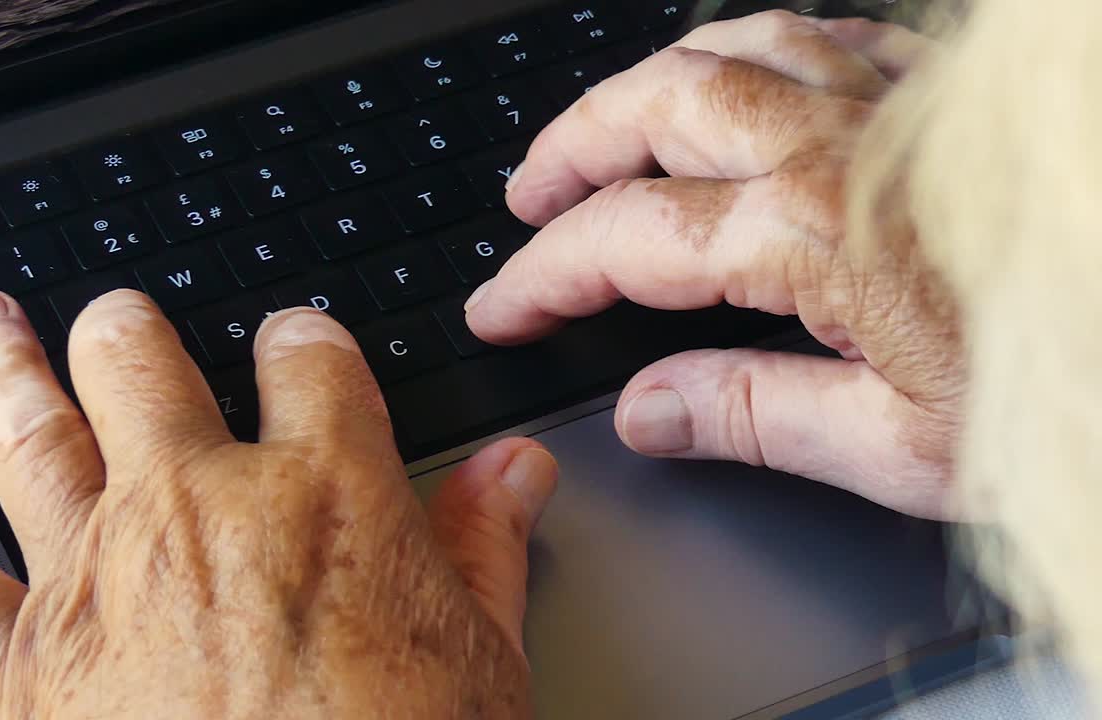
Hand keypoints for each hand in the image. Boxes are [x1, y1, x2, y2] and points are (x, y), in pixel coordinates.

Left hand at [0, 290, 557, 717]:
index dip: (304, 342)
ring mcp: (100, 577)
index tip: (302, 351)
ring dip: (4, 362)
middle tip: (129, 325)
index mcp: (322, 492)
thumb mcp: (483, 657)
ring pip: (30, 429)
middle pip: (141, 360)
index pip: (305, 357)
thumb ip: (489, 542)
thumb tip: (517, 470)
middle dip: (136, 330)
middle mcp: (198, 508)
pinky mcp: (27, 666)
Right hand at [465, 11, 959, 518]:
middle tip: (526, 202)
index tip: (502, 307)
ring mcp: (889, 104)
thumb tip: (647, 408)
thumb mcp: (899, 444)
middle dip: (569, 152)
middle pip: (655, 109)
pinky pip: (814, 33)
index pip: (627, 237)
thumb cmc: (1066, 393)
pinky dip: (743, 51)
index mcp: (810, 233)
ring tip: (603, 134)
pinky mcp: (936, 97)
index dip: (543, 273)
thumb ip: (754, 415)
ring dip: (642, 88)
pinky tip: (733, 81)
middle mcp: (836, 143)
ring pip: (725, 47)